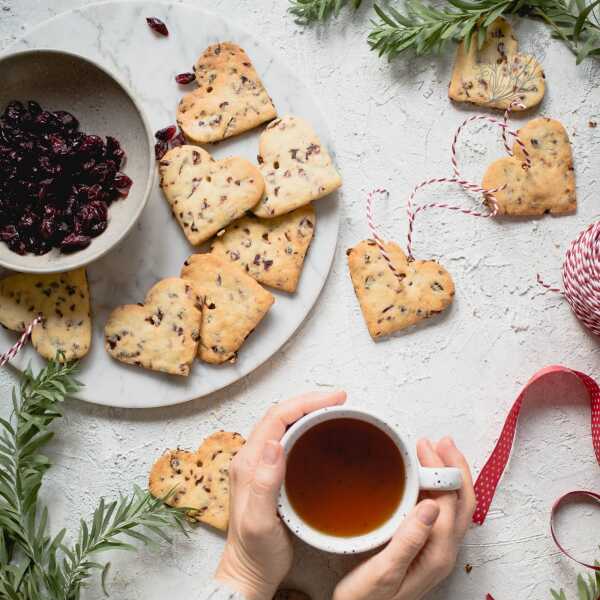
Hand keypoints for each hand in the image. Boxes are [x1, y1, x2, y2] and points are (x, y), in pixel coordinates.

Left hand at [215, 390, 346, 599]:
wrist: (250, 572)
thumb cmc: (254, 552)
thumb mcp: (259, 522)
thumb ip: (263, 483)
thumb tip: (274, 443)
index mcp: (249, 463)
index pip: (277, 417)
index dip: (306, 402)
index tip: (333, 398)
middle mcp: (252, 458)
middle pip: (281, 414)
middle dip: (310, 400)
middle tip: (339, 398)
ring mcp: (261, 465)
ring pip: (285, 424)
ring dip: (309, 411)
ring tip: (334, 408)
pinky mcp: (271, 474)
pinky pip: (289, 439)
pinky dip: (307, 428)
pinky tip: (321, 432)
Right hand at [333, 437, 475, 599]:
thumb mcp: (384, 571)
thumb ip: (409, 540)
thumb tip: (432, 505)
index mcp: (437, 553)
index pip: (451, 501)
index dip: (444, 469)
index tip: (426, 446)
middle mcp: (443, 551)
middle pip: (461, 502)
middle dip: (454, 468)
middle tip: (439, 442)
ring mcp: (436, 550)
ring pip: (453, 506)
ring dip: (448, 477)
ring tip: (435, 453)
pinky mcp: (425, 549)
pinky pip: (440, 512)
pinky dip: (436, 489)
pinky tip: (422, 480)